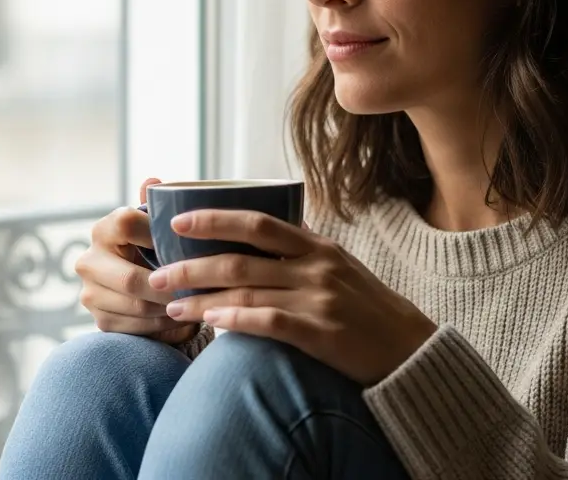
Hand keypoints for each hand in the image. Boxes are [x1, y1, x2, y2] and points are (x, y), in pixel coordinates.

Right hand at [73, 177, 198, 345]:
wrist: (140, 287)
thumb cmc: (154, 249)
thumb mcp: (157, 227)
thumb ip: (154, 206)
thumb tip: (152, 182)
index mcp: (103, 229)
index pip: (126, 223)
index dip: (158, 233)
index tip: (186, 241)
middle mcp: (88, 261)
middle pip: (131, 278)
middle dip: (169, 284)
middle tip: (200, 286)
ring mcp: (90, 293)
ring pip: (137, 305)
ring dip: (171, 307)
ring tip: (198, 303)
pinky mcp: (101, 321)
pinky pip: (137, 327)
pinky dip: (165, 325)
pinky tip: (184, 318)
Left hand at [148, 209, 437, 384]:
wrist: (410, 349)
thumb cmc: (367, 310)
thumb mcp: (338, 268)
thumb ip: (299, 255)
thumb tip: (250, 246)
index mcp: (317, 245)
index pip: (256, 222)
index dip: (214, 219)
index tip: (177, 222)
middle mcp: (316, 266)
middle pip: (239, 259)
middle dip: (191, 266)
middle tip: (157, 274)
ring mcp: (319, 299)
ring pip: (245, 291)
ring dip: (201, 300)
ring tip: (171, 307)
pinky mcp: (321, 333)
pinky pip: (268, 322)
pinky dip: (235, 322)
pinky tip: (210, 326)